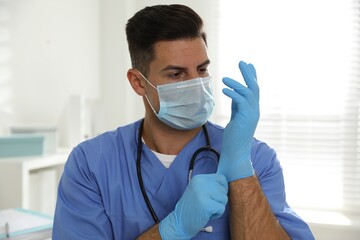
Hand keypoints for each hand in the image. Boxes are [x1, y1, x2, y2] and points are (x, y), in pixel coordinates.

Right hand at [159, 174, 227, 239]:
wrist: (179, 221)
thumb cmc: (192, 207)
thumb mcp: (198, 190)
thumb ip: (210, 184)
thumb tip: (227, 183)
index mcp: (199, 178)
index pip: (221, 178)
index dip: (221, 189)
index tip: (213, 196)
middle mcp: (200, 182)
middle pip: (224, 190)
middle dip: (218, 200)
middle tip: (206, 204)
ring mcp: (202, 193)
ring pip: (224, 199)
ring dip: (218, 207)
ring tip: (206, 209)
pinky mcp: (206, 205)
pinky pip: (221, 208)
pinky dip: (217, 214)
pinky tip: (207, 214)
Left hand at [217, 61, 259, 181]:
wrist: (236, 154)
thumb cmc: (234, 139)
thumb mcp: (235, 118)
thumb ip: (236, 106)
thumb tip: (233, 93)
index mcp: (252, 110)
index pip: (253, 90)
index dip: (251, 76)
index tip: (248, 65)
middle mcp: (255, 110)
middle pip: (254, 87)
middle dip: (248, 74)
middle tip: (242, 62)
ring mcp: (252, 114)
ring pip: (249, 92)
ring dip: (237, 82)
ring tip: (224, 77)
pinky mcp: (246, 118)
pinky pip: (241, 101)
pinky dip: (233, 93)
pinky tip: (224, 88)